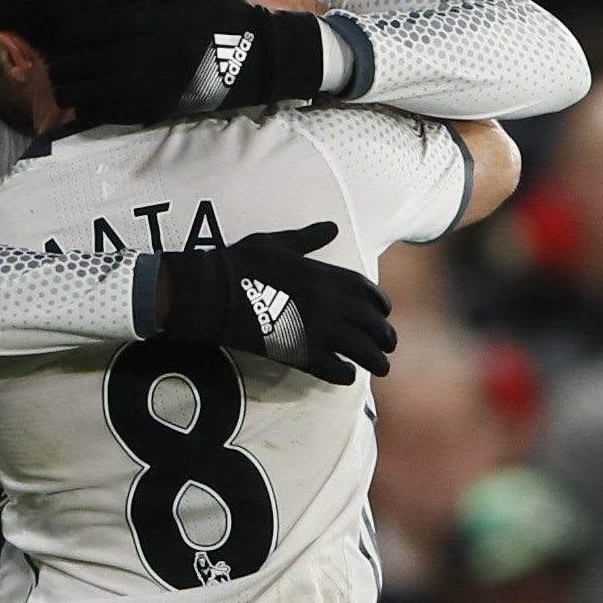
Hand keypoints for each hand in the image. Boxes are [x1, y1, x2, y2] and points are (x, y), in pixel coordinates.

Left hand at [49, 0, 323, 124]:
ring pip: (95, 93)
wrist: (260, 57)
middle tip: (53, 66)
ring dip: (73, 92)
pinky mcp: (161, 107)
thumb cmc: (227, 18)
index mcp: (151, 23)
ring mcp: (152, 85)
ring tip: (63, 87)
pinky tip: (86, 107)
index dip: (70, 33)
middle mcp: (146, 55)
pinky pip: (117, 113)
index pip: (94, 28)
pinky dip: (95, 111)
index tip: (59, 33)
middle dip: (64, 66)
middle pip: (87, 64)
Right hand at [155, 222, 395, 384]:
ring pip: (362, 350)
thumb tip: (332, 227)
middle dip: (386, 336)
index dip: (381, 303)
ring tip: (380, 367)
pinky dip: (346, 375)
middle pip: (373, 324)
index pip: (368, 291)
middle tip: (389, 345)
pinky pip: (335, 370)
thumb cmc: (241, 262)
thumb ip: (309, 238)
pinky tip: (347, 376)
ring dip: (376, 360)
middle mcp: (329, 303)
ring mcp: (318, 330)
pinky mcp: (301, 354)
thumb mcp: (279, 242)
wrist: (214, 292)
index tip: (385, 312)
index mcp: (325, 275)